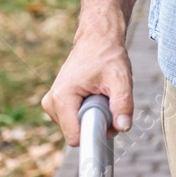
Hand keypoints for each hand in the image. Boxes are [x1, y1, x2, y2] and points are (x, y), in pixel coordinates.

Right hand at [41, 23, 134, 146]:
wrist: (97, 39)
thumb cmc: (107, 55)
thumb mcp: (120, 78)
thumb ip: (123, 104)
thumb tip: (123, 127)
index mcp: (62, 98)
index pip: (75, 137)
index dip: (96, 134)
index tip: (110, 120)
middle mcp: (51, 103)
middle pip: (78, 133)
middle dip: (97, 123)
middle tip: (108, 99)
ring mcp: (52, 104)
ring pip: (77, 128)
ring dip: (94, 117)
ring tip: (100, 94)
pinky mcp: (57, 104)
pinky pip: (76, 120)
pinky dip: (89, 112)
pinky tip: (94, 95)